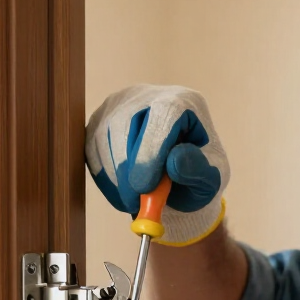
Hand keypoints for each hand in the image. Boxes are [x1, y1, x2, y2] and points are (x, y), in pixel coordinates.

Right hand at [85, 84, 228, 244]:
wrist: (176, 182)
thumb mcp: (209, 181)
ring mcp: (118, 106)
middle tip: (136, 203)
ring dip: (116, 177)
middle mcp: (148, 95)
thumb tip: (174, 160)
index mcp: (184, 102)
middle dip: (128, 169)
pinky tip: (123, 194)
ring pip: (104, 138)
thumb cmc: (196, 177)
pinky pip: (91, 149)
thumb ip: (196, 171)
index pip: (164, 114)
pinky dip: (105, 178)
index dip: (151, 151)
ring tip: (136, 202)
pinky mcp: (98, 122)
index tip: (145, 188)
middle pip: (126, 122)